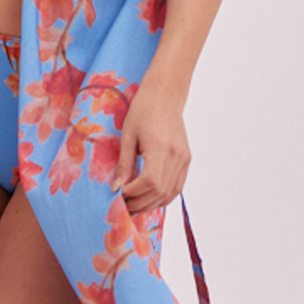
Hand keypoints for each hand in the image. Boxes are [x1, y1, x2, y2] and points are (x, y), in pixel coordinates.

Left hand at [113, 75, 190, 215]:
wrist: (165, 96)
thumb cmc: (143, 111)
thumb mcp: (127, 136)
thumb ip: (124, 164)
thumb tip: (117, 188)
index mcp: (160, 147)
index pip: (150, 182)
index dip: (134, 193)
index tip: (119, 194)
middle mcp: (176, 155)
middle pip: (160, 191)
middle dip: (140, 203)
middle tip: (123, 206)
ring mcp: (184, 159)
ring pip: (170, 193)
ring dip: (151, 204)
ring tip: (134, 205)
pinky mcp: (186, 160)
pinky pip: (177, 187)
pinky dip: (163, 197)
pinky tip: (149, 198)